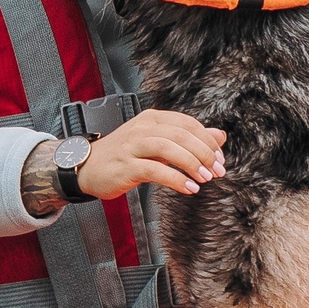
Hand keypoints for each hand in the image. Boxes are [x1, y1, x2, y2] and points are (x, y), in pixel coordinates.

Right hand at [79, 110, 227, 199]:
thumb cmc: (125, 155)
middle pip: (181, 134)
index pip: (188, 124)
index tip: (220, 159)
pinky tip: (189, 188)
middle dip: (204, 153)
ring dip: (192, 164)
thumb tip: (220, 136)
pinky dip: (176, 179)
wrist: (88, 167)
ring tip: (205, 179)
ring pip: (168, 148)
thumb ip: (188, 139)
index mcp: (153, 119)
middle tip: (218, 171)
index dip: (208, 141)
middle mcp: (142, 128)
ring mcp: (132, 145)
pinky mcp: (126, 165)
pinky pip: (155, 170)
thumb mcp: (158, 143)